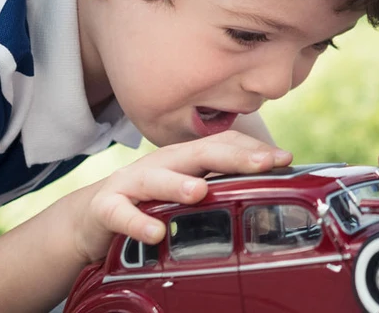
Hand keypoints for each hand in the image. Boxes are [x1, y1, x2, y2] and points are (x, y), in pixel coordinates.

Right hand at [56, 131, 291, 263]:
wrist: (93, 215)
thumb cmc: (150, 202)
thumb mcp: (187, 192)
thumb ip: (221, 191)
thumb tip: (270, 204)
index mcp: (187, 159)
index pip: (224, 145)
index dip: (254, 150)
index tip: (284, 158)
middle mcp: (163, 163)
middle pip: (200, 154)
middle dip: (234, 157)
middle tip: (263, 164)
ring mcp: (132, 182)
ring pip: (157, 178)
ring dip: (179, 184)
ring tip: (200, 192)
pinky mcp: (106, 206)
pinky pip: (120, 213)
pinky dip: (137, 222)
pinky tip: (154, 232)